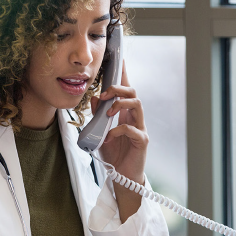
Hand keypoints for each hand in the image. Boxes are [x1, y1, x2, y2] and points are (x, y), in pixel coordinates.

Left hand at [89, 58, 147, 185]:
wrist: (122, 177)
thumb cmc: (113, 154)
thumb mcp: (99, 133)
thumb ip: (96, 116)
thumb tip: (93, 97)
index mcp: (125, 113)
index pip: (125, 89)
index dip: (123, 73)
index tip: (119, 58)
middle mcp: (135, 117)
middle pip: (133, 92)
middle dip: (118, 88)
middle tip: (104, 94)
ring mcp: (140, 128)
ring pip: (137, 104)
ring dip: (120, 104)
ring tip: (107, 112)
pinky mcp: (142, 141)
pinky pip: (132, 129)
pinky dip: (117, 130)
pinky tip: (108, 137)